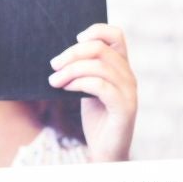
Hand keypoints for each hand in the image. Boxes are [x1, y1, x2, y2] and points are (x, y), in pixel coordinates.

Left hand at [48, 23, 136, 162]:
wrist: (106, 151)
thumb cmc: (96, 120)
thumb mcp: (88, 90)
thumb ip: (83, 72)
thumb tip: (60, 57)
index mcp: (121, 68)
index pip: (116, 35)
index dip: (96, 31)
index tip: (75, 39)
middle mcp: (128, 76)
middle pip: (101, 49)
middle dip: (73, 53)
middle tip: (53, 64)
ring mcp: (129, 91)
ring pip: (99, 66)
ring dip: (71, 70)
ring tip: (54, 80)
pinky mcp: (124, 107)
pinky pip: (101, 86)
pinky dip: (80, 83)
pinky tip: (66, 88)